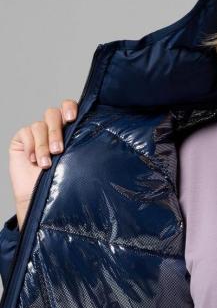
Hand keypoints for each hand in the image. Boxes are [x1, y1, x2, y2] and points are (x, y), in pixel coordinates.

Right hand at [8, 99, 78, 229]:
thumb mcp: (78, 163)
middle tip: (59, 150)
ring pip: (40, 125)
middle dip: (56, 131)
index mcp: (70, 130)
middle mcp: (54, 128)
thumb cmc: (64, 183)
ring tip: (47, 163)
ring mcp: (37, 133)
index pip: (70, 108)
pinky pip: (26, 133)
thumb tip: (103, 140)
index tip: (72, 118)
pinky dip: (31, 147)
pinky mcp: (22, 139)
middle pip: (53, 113)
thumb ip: (83, 147)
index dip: (70, 107)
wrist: (43, 199)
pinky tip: (34, 161)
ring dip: (44, 145)